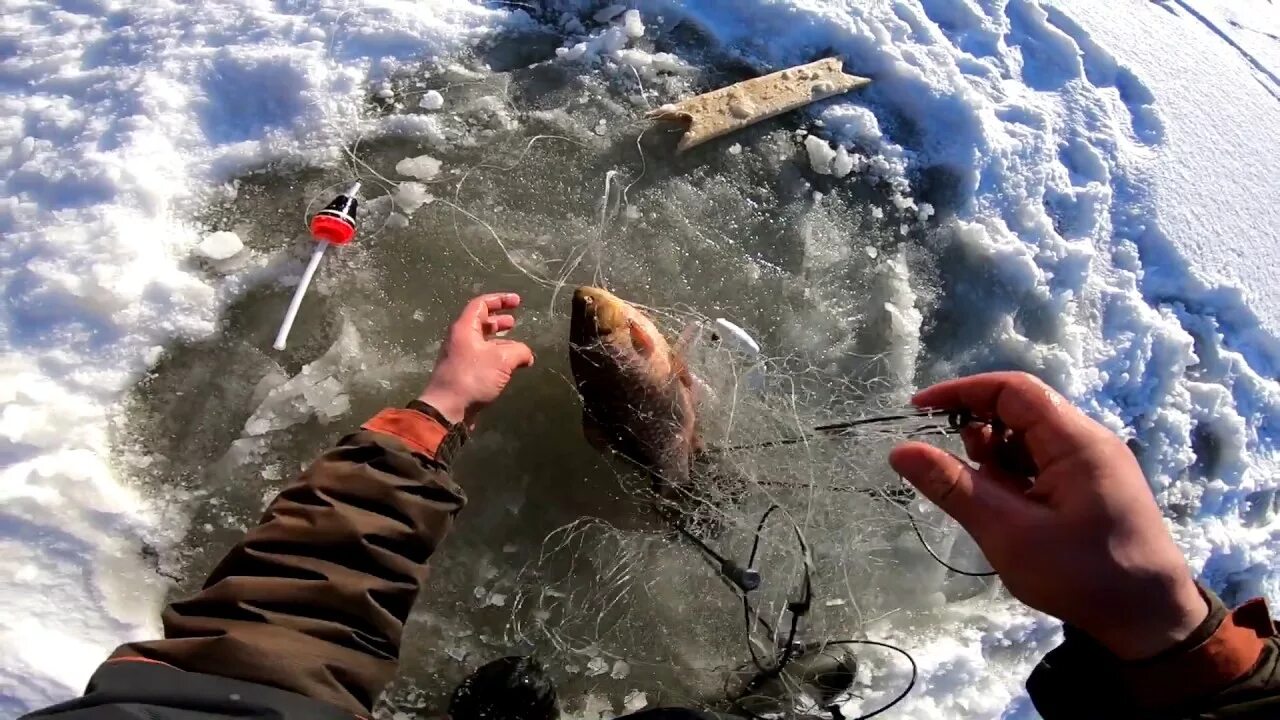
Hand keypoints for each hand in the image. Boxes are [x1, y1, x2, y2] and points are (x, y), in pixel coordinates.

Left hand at [418, 293, 534, 425]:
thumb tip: (527, 355)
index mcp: (465, 328)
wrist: (448, 408)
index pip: (481, 304)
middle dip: (499, 320)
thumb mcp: (502, 360)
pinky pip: (482, 357)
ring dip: (500, 341)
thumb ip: (519, 351)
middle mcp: (460, 338)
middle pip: (480, 322)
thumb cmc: (472, 377)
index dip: (500, 300)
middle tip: (514, 321)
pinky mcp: (463, 372)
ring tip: (517, 346)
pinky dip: (497, 356)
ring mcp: (460, 356)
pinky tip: (509, 366)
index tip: (517, 301)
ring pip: (483, 342)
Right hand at [889, 372, 1206, 659]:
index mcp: (1076, 441)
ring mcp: (1092, 465)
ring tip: (984, 499)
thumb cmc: (1082, 575)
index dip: (962, 392)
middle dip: (977, 429)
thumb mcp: (1008, 533)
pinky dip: (1014, 475)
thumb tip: (900, 450)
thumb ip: (953, 487)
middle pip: (1020, 411)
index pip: (1013, 389)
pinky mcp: (1091, 486)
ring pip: (1029, 439)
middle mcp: (1087, 442)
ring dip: (995, 457)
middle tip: (953, 470)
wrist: (1151, 621)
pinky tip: (1006, 509)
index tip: (918, 410)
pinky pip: (1042, 462)